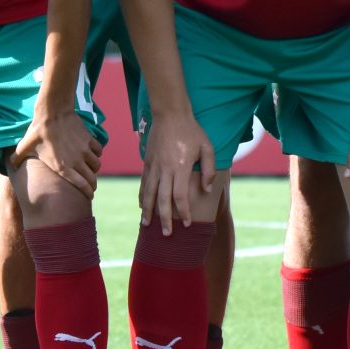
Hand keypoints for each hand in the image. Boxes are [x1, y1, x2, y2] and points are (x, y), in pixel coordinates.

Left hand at [17, 101, 102, 196]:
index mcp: (62, 167)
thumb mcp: (25, 147)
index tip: (88, 197)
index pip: (81, 185)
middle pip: (91, 178)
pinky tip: (91, 153)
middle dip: (92, 185)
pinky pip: (98, 151)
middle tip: (91, 187)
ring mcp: (84, 150)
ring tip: (90, 169)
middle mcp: (76, 161)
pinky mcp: (89, 139)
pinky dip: (96, 154)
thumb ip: (17, 158)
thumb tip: (9, 164)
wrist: (53, 112)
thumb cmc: (38, 131)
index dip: (87, 193)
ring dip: (93, 169)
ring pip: (96, 165)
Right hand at [142, 111, 216, 232]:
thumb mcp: (207, 147)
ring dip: (147, 211)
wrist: (170, 114)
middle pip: (162, 199)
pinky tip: (141, 206)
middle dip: (165, 219)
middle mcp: (165, 169)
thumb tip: (207, 189)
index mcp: (180, 167)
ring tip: (147, 225)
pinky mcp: (147, 162)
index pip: (180, 196)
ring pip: (148, 193)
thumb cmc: (192, 131)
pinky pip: (143, 183)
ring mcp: (154, 166)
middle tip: (167, 234)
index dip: (184, 212)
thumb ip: (208, 169)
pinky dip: (142, 196)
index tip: (188, 223)